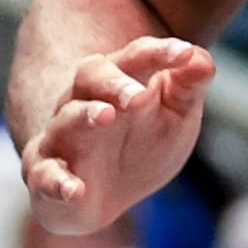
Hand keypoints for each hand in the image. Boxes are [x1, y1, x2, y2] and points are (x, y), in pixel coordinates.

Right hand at [21, 36, 214, 234]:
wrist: (105, 193)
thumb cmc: (142, 142)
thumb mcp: (175, 115)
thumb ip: (188, 87)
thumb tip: (203, 59)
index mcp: (121, 81)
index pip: (136, 57)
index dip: (159, 53)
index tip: (186, 53)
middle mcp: (85, 101)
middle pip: (91, 75)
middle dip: (114, 82)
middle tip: (138, 95)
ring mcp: (62, 137)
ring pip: (66, 119)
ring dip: (84, 116)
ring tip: (106, 116)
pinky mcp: (46, 174)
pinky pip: (45, 174)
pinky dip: (57, 181)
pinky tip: (75, 190)